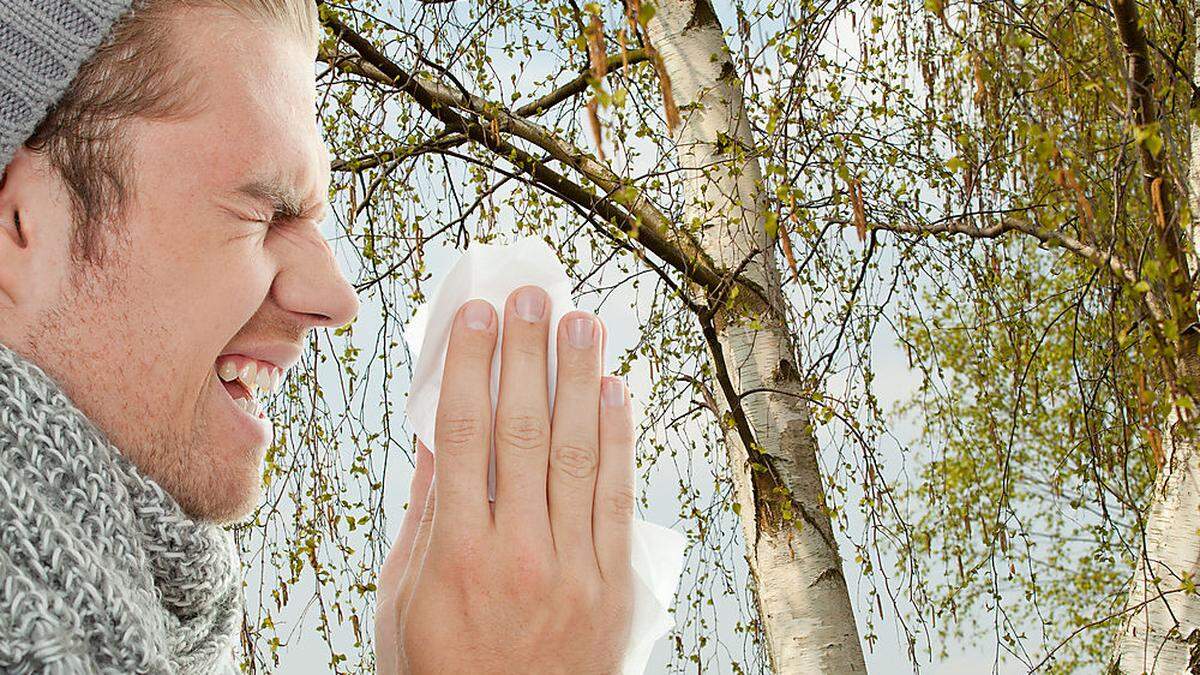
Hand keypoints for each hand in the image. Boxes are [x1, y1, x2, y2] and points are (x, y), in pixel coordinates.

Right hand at [375, 285, 635, 673]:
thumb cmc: (443, 670)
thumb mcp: (404, 600)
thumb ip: (422, 517)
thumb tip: (433, 438)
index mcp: (454, 553)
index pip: (462, 436)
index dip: (469, 366)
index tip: (475, 315)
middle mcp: (517, 553)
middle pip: (524, 431)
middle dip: (528, 354)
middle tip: (533, 295)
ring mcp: (573, 568)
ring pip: (578, 454)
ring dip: (580, 379)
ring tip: (582, 321)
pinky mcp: (613, 585)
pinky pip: (617, 498)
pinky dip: (619, 440)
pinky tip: (616, 392)